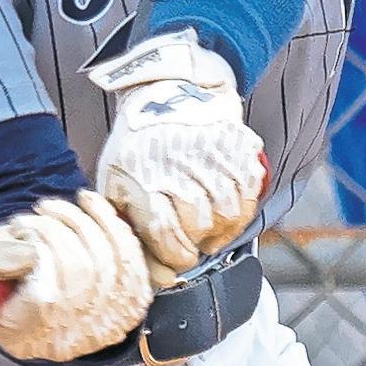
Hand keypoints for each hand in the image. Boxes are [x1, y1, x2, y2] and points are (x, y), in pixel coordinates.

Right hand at [0, 190, 150, 362]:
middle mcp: (70, 338)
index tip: (21, 229)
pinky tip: (88, 205)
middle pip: (80, 275)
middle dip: (54, 231)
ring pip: (106, 259)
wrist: (29, 277)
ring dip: (78, 221)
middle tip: (34, 217)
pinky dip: (109, 221)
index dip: (36, 252)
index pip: (45, 300)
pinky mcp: (130, 300)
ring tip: (53, 211)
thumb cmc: (1, 270)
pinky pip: (130, 255)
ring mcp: (106, 321)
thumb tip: (35, 253)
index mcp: (25, 335)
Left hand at [87, 29, 265, 283]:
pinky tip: (227, 206)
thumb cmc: (137, 144)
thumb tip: (153, 273)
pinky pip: (249, 190)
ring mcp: (211, 155)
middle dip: (198, 242)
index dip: (175, 256)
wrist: (165, 92)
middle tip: (194, 242)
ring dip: (222, 227)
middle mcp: (179, 167)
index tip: (177, 258)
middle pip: (200, 225)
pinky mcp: (236, 147)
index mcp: (145, 179)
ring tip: (211, 227)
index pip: (166, 235)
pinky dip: (242, 205)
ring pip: (229, 212)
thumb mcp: (116, 181)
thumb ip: (129, 226)